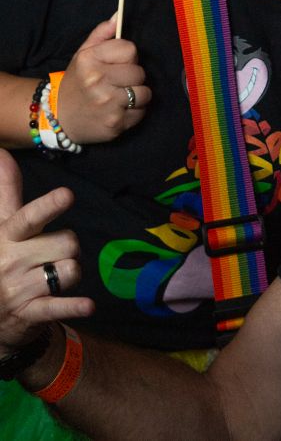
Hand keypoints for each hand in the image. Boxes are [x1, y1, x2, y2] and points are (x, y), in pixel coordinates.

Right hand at [0, 149, 91, 355]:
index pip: (29, 218)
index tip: (67, 195)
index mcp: (7, 236)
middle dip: (69, 246)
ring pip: (70, 270)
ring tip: (56, 275)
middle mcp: (11, 261)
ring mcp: (19, 289)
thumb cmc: (4, 257)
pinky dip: (76, 306)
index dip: (49, 206)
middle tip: (55, 253)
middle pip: (66, 243)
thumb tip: (2, 152)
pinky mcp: (29, 313)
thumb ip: (7, 190)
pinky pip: (60, 306)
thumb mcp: (2, 226)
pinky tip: (88, 306)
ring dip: (72, 272)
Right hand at [58, 15, 151, 143]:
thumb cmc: (77, 83)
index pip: (130, 49)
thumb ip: (101, 34)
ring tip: (120, 97)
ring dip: (136, 95)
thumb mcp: (83, 54)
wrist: (60, 118)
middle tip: (116, 82)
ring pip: (144, 93)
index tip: (116, 65)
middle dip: (132, 77)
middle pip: (139, 72)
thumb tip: (118, 16)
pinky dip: (134, 112)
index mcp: (90, 60)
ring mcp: (107, 104)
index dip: (127, 57)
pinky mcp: (115, 123)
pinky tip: (118, 110)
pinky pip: (141, 113)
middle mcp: (97, 81)